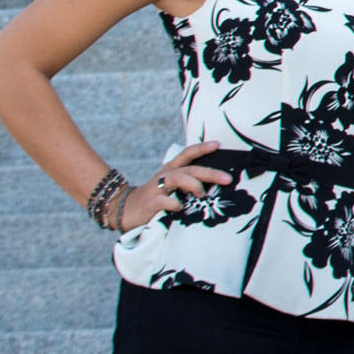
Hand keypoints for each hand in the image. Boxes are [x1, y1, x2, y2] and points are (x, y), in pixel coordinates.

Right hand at [118, 141, 232, 230]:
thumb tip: (218, 182)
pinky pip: (164, 201)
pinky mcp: (150, 203)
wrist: (126, 209)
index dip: (201, 148)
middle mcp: (165, 175)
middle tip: (227, 178)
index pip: (187, 154)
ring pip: (177, 179)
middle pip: (189, 169)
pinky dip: (174, 203)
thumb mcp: (172, 185)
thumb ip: (189, 182)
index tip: (217, 144)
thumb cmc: (157, 197)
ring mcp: (157, 188)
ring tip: (203, 193)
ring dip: (193, 184)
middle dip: (210, 173)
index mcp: (171, 169)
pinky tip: (180, 207)